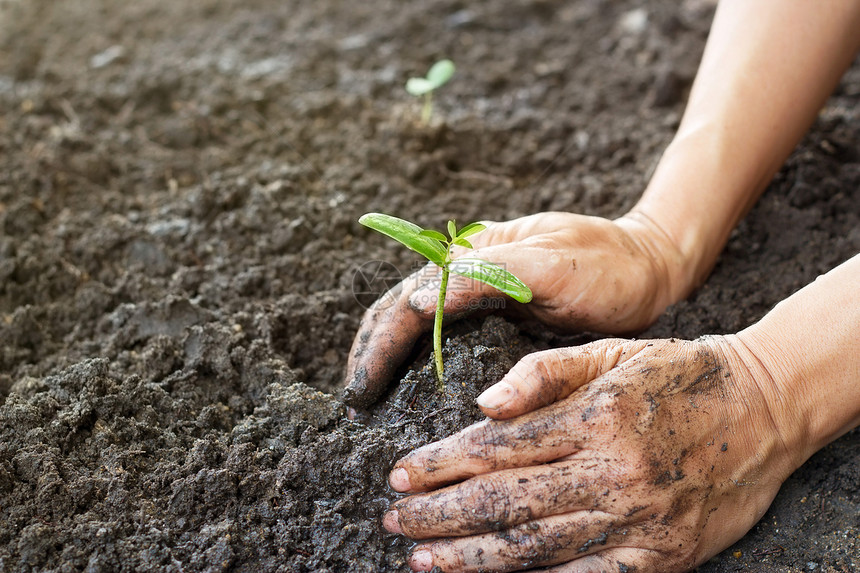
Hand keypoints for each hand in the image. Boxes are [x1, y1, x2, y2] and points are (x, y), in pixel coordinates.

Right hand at [343, 211, 689, 407]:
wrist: (649, 265)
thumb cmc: (606, 263)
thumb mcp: (551, 263)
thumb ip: (487, 275)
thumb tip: (415, 303)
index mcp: (472, 254)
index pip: (407, 302)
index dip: (379, 347)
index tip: (362, 391)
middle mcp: (466, 270)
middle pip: (399, 311)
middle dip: (370, 354)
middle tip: (354, 404)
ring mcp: (479, 291)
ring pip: (414, 323)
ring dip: (385, 357)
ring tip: (367, 399)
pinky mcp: (495, 312)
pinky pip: (442, 335)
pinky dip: (416, 360)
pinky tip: (409, 387)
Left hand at [382, 336, 803, 571]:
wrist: (761, 410)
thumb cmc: (676, 374)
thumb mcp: (610, 354)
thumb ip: (543, 372)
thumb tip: (481, 406)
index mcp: (595, 417)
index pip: (496, 448)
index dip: (439, 464)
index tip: (399, 474)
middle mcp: (612, 472)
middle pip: (504, 502)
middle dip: (440, 514)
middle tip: (395, 518)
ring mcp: (637, 521)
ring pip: (534, 547)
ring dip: (470, 557)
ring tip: (423, 558)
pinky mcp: (660, 557)